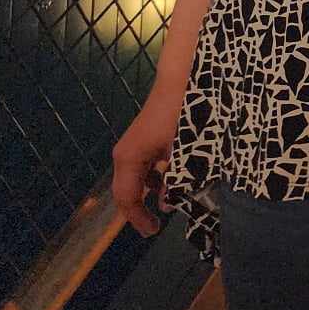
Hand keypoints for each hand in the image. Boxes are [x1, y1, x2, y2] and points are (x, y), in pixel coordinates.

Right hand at [111, 88, 181, 236]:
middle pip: (128, 191)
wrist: (183, 77)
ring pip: (138, 178)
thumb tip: (168, 204)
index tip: (153, 232)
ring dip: (153, 192)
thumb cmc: (183, 114)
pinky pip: (145, 165)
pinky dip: (157, 176)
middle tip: (158, 224)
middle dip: (142, 209)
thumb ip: (176, 181)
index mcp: (129, 159)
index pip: (127, 199)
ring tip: (172, 201)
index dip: (138, 219)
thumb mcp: (182, 152)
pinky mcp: (144, 138)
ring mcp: (133, 145)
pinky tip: (175, 178)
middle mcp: (125, 154)